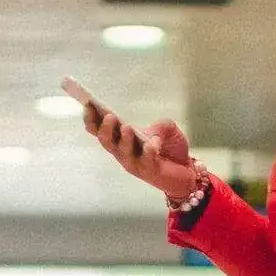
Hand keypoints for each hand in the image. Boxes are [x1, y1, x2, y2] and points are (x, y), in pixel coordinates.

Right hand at [78, 96, 199, 202]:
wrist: (187, 169)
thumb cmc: (170, 147)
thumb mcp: (167, 129)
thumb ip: (159, 125)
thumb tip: (152, 131)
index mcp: (120, 139)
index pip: (100, 129)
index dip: (92, 118)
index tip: (88, 103)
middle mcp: (123, 152)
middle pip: (106, 141)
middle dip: (105, 128)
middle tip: (109, 116)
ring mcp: (134, 163)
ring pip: (123, 153)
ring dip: (124, 139)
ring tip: (126, 127)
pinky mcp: (149, 171)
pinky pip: (146, 161)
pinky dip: (148, 151)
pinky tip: (153, 144)